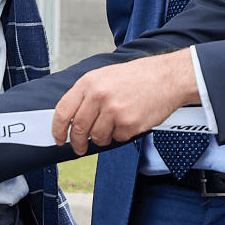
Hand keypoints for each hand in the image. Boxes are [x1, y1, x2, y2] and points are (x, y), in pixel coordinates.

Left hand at [53, 50, 198, 154]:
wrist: (167, 77)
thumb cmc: (137, 77)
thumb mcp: (104, 77)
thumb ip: (86, 95)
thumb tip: (71, 119)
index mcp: (88, 83)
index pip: (63, 111)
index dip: (57, 129)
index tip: (59, 138)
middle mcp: (98, 96)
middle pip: (78, 129)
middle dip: (77, 143)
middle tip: (80, 147)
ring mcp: (113, 111)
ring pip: (97, 137)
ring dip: (102, 138)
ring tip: (114, 125)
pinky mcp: (128, 124)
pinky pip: (117, 138)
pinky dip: (121, 134)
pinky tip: (129, 120)